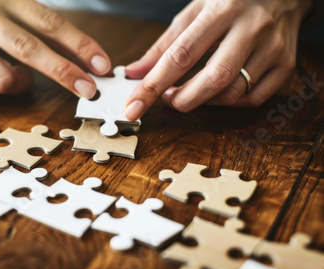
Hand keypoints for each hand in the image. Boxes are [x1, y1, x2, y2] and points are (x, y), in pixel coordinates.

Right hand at [0, 0, 110, 101]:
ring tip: (14, 73)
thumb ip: (29, 18)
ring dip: (20, 84)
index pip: (49, 23)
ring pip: (6, 80)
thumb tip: (71, 48)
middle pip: (32, 51)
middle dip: (66, 74)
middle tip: (89, 91)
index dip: (80, 45)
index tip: (103, 65)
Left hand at [124, 0, 311, 119]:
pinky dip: (229, 104)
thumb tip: (136, 72)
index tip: (133, 106)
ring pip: (234, 92)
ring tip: (189, 92)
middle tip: (167, 100)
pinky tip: (218, 93)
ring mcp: (273, 46)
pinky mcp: (286, 62)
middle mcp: (251, 27)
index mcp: (221, 9)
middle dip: (182, 99)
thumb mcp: (194, 10)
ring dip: (204, 102)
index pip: (180, 55)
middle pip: (213, 79)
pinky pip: (255, 98)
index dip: (153, 85)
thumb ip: (164, 44)